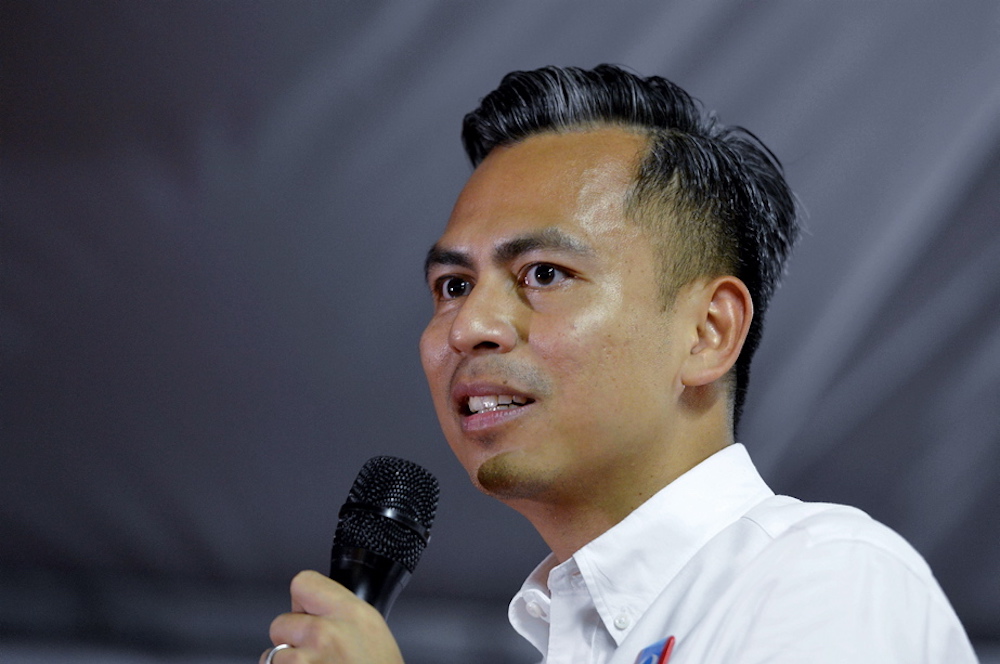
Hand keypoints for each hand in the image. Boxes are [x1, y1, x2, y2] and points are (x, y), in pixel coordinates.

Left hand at [260, 570, 403, 663]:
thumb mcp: (372, 631)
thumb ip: (341, 614)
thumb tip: (313, 609)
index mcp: (350, 613)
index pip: (302, 583)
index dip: (303, 602)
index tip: (309, 614)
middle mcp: (325, 633)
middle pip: (280, 622)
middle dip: (292, 640)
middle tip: (316, 657)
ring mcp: (305, 662)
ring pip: (272, 655)